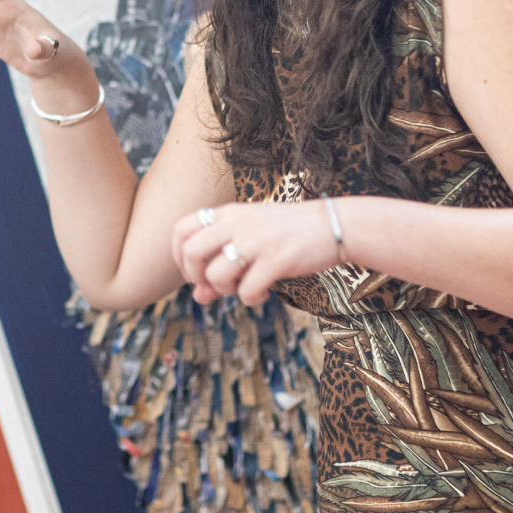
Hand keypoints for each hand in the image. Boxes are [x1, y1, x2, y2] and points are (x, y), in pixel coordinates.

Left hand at [170, 200, 343, 306]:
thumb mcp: (251, 240)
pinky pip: (247, 290)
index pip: (181, 229)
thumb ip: (221, 264)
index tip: (194, 273)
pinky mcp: (276, 259)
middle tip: (215, 285)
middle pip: (191, 252)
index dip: (178, 257)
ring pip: (216, 274)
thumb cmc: (288, 234)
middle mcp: (237, 222)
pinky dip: (251, 299)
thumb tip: (197, 298)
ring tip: (243, 288)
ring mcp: (256, 240)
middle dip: (196, 277)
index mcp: (229, 213)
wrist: (334, 225)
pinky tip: (264, 292)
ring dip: (224, 291)